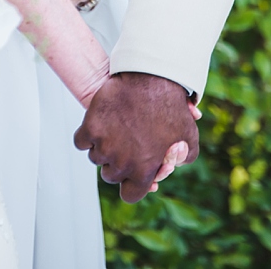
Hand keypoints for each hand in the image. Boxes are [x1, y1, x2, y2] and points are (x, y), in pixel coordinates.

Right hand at [75, 72, 198, 202]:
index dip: (132, 184)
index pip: (130, 195)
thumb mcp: (189, 136)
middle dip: (118, 162)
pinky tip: (100, 123)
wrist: (152, 75)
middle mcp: (122, 163)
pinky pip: (81, 141)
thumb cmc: (171, 106)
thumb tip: (170, 167)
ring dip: (103, 146)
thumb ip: (182, 159)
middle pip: (111, 175)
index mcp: (144, 171)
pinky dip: (87, 134)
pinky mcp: (90, 128)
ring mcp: (104, 146)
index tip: (133, 171)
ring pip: (96, 157)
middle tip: (127, 141)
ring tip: (118, 127)